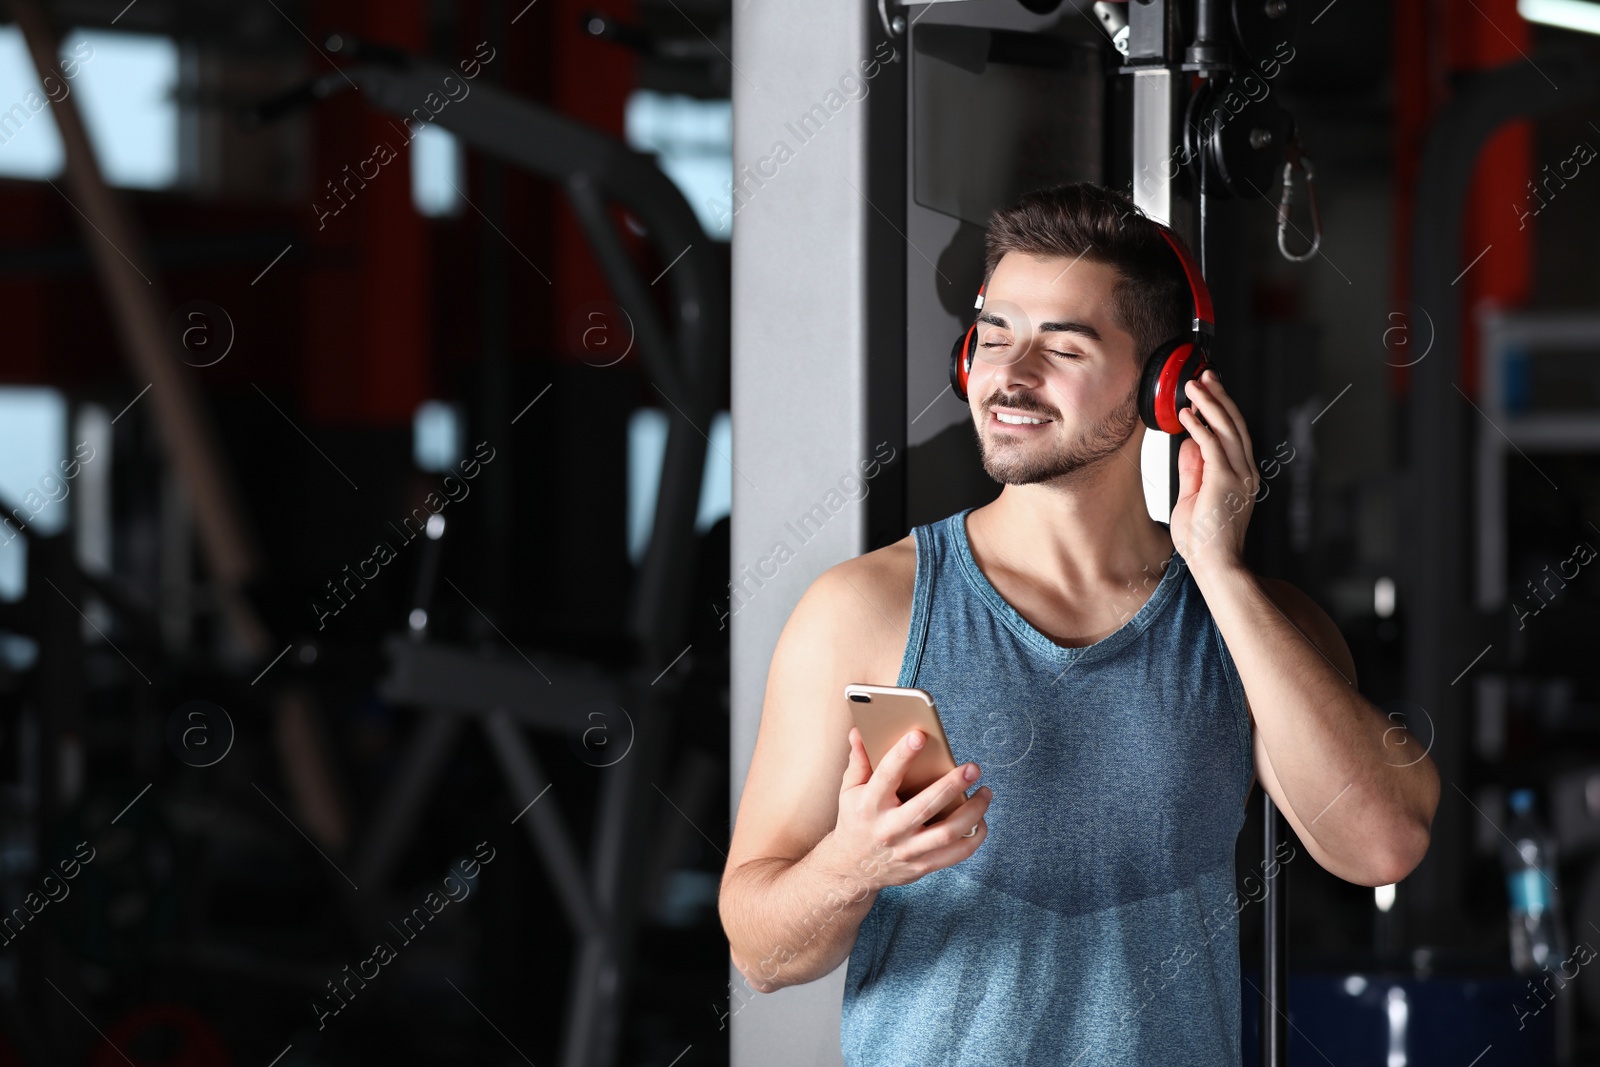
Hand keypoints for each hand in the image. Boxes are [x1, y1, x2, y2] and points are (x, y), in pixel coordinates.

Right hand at [828, 726, 990, 890]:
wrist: (853, 869)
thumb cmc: (856, 821)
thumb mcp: (849, 791)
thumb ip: (858, 761)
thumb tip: (858, 731)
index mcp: (869, 806)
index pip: (886, 776)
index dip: (902, 755)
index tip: (920, 735)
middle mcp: (889, 829)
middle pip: (926, 806)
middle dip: (952, 785)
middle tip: (973, 768)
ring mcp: (907, 850)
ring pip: (947, 833)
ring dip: (972, 812)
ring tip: (985, 792)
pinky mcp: (922, 866)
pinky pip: (955, 854)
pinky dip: (974, 837)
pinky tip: (981, 820)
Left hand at [1170, 368, 1255, 576]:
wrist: (1215, 565)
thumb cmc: (1204, 541)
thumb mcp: (1193, 497)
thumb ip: (1193, 470)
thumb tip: (1189, 444)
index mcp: (1240, 476)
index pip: (1233, 434)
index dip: (1221, 410)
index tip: (1207, 392)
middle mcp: (1244, 472)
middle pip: (1234, 424)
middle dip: (1219, 397)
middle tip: (1205, 376)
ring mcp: (1238, 475)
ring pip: (1227, 428)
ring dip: (1209, 403)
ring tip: (1194, 385)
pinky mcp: (1224, 480)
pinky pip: (1212, 444)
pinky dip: (1199, 426)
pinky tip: (1187, 414)